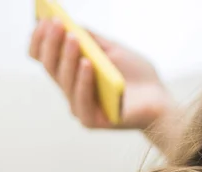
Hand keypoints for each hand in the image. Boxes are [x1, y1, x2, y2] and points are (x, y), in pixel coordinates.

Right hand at [29, 18, 172, 130]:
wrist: (160, 101)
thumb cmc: (138, 76)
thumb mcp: (114, 50)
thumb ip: (93, 39)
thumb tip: (71, 23)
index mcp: (72, 74)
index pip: (45, 57)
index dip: (40, 40)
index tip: (44, 20)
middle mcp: (71, 90)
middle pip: (51, 67)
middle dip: (52, 43)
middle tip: (57, 24)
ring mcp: (80, 107)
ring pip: (65, 82)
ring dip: (67, 58)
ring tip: (73, 38)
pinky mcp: (91, 121)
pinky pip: (81, 100)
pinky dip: (83, 81)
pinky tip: (87, 64)